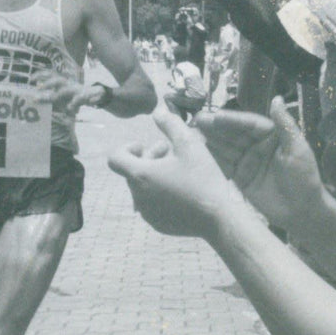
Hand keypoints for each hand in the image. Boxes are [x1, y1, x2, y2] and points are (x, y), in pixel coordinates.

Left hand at [33, 73, 95, 115]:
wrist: (94, 95)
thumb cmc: (73, 96)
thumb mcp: (60, 96)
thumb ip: (48, 97)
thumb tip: (35, 93)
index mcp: (61, 83)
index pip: (50, 76)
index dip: (41, 75)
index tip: (31, 79)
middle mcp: (67, 85)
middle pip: (57, 81)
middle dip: (48, 84)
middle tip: (38, 88)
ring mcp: (76, 90)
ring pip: (66, 90)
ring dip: (59, 94)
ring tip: (53, 98)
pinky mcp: (84, 96)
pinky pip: (79, 98)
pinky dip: (74, 103)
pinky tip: (70, 107)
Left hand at [108, 108, 240, 237]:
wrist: (219, 216)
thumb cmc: (203, 177)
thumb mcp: (189, 143)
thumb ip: (170, 124)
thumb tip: (157, 110)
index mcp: (140, 175)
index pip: (115, 158)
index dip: (126, 148)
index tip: (142, 146)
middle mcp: (138, 196)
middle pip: (132, 171)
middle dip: (148, 158)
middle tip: (171, 152)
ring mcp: (147, 213)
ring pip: (142, 187)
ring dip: (154, 175)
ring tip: (177, 170)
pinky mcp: (157, 224)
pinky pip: (151, 204)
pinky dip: (160, 193)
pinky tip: (182, 189)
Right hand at [195, 97, 323, 234]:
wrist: (302, 212)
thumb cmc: (304, 178)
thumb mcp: (297, 149)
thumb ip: (285, 124)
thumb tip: (276, 99)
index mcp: (272, 135)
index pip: (249, 124)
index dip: (232, 120)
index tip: (215, 117)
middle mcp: (257, 146)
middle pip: (234, 134)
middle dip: (216, 128)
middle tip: (196, 121)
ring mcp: (247, 161)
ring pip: (226, 148)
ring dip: (210, 140)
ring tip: (192, 133)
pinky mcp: (240, 177)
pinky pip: (224, 165)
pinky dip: (211, 158)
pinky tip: (198, 152)